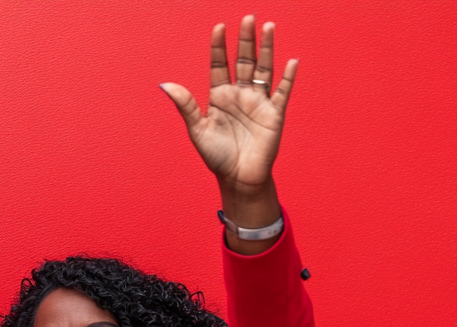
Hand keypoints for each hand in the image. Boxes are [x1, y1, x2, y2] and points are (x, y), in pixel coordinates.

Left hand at [160, 16, 297, 196]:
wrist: (237, 178)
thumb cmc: (216, 157)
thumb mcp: (197, 130)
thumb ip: (186, 105)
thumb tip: (166, 84)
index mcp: (219, 97)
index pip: (219, 65)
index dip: (219, 46)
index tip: (219, 27)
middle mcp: (239, 95)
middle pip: (244, 61)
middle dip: (245, 40)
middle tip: (248, 18)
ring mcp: (258, 102)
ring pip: (264, 69)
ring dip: (267, 49)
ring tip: (268, 27)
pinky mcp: (274, 113)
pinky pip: (282, 91)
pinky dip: (287, 76)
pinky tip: (291, 60)